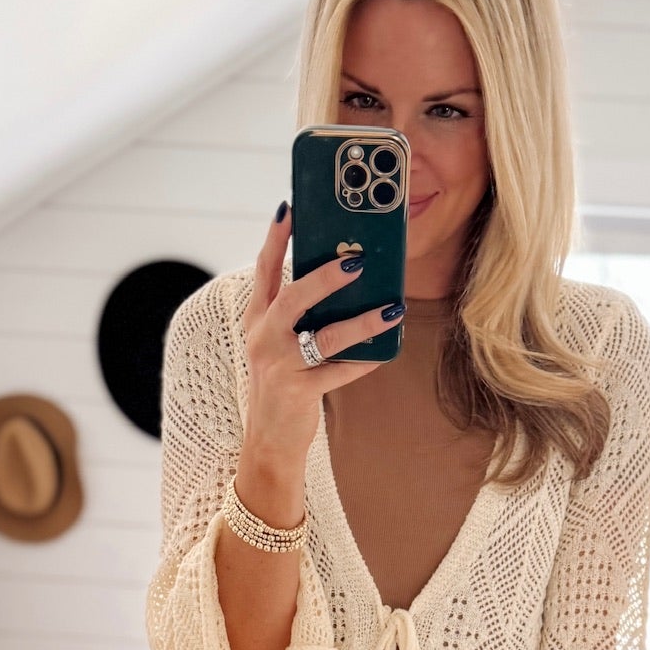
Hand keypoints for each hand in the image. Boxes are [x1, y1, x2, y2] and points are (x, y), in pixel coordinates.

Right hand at [239, 202, 403, 463]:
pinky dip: (364, 361)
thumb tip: (346, 280)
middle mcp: (263, 338)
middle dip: (324, 277)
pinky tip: (386, 351)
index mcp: (257, 320)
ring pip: (324, 337)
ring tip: (392, 308)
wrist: (269, 440)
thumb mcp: (279, 344)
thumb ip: (299, 315)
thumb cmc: (282, 383)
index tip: (290, 209)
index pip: (264, 271)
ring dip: (361, 322)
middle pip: (292, 298)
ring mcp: (279, 366)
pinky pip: (338, 372)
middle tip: (357, 261)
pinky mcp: (297, 392)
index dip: (276, 239)